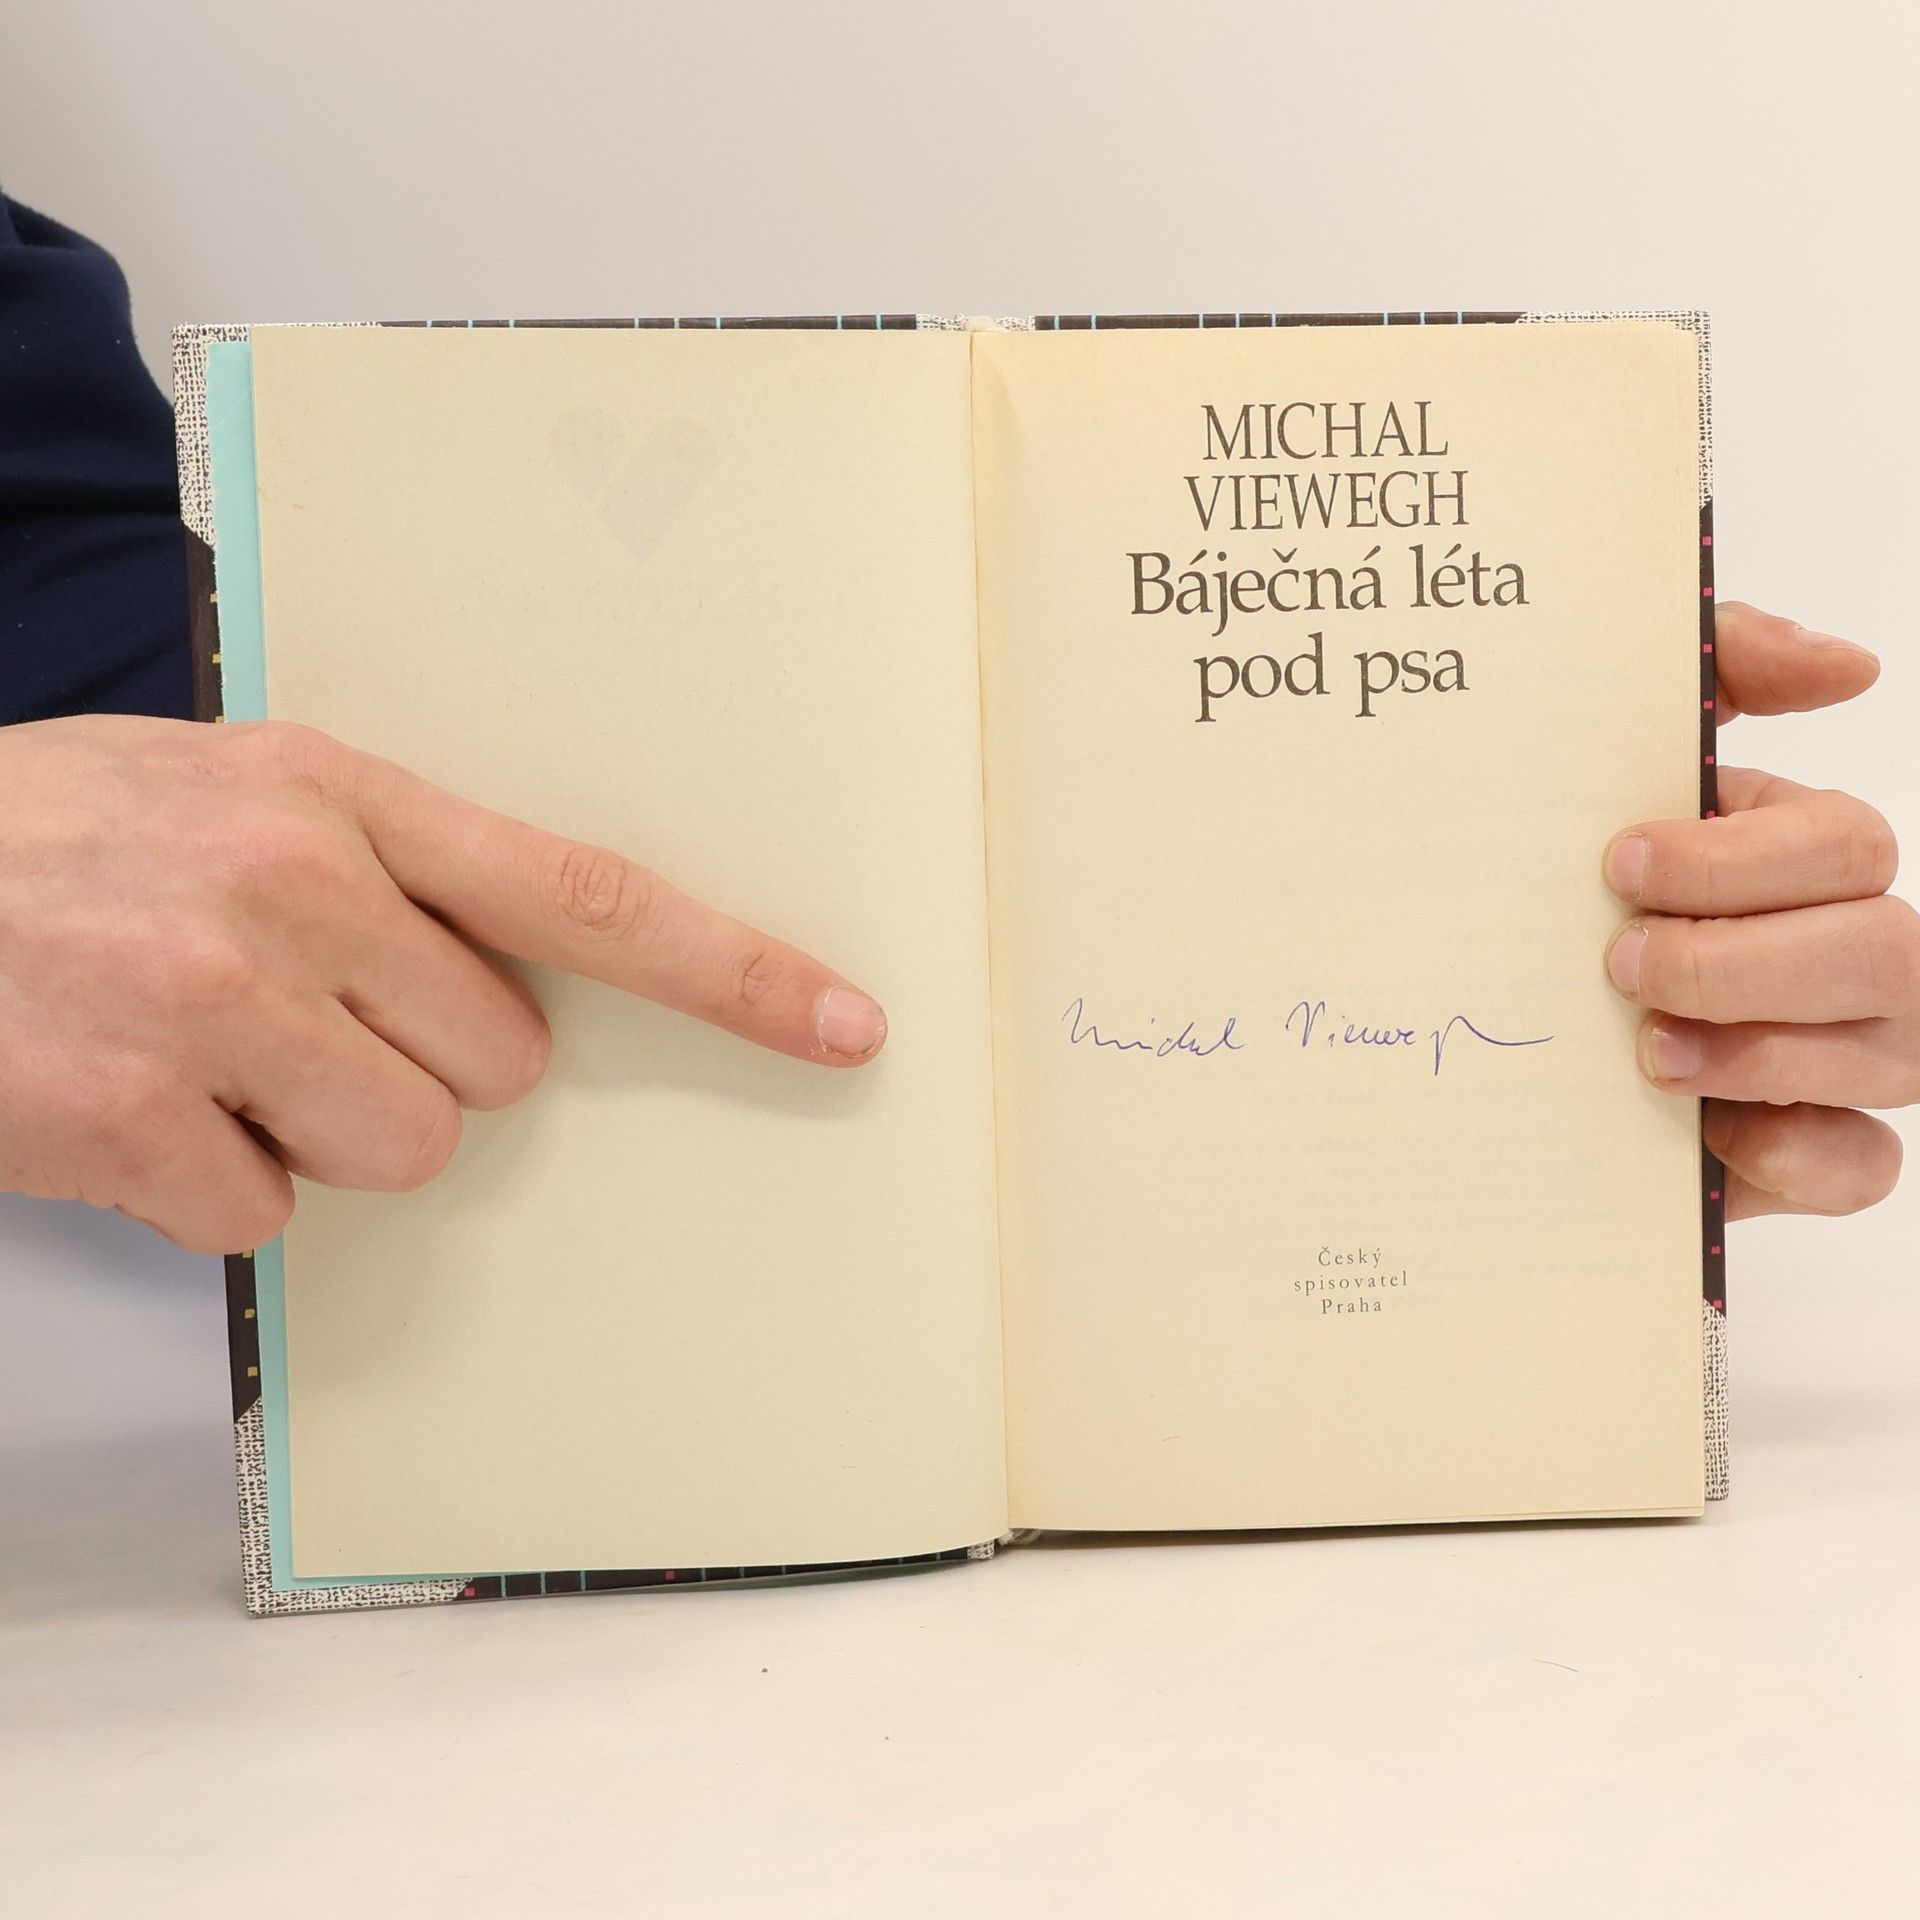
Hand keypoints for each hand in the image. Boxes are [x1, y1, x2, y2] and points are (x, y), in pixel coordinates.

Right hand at [0, 716, 887, 1251]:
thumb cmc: (47, 842)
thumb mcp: (226, 795)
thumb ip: (381, 871)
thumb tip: (507, 982)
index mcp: (335, 793)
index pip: (585, 893)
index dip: (731, 970)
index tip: (840, 1021)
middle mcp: (291, 884)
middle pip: (500, 1062)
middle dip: (418, 1066)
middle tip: (292, 1018)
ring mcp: (212, 999)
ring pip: (406, 1149)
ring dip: (319, 1135)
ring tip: (205, 1058)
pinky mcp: (133, 1113)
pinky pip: (270, 1217)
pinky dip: (210, 1191)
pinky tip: (130, 1109)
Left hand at [1601, 602, 1904, 1218]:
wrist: (1497, 1023)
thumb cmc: (1575, 879)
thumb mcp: (1618, 747)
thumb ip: (1724, 664)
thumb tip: (1849, 663)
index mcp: (1802, 855)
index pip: (1842, 843)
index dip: (1738, 859)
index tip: (1619, 865)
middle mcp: (1846, 948)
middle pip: (1880, 947)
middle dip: (1742, 959)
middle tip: (1620, 965)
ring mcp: (1848, 1054)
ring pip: (1886, 1054)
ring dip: (1759, 1052)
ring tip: (1643, 1052)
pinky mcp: (1814, 1150)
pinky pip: (1862, 1162)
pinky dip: (1794, 1151)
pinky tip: (1713, 1138)